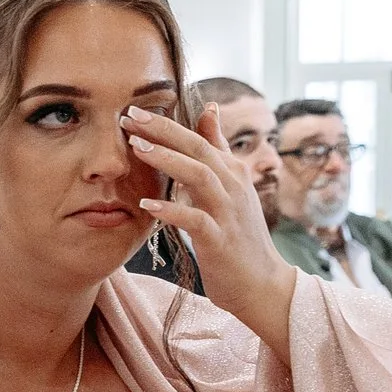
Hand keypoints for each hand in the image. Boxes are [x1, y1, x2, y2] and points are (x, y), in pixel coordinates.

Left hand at [123, 104, 297, 364]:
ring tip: (136, 148)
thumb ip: (218, 149)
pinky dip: (172, 211)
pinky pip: (196, 220)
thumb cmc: (239, 234)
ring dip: (168, 160)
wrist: (262, 283)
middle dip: (164, 130)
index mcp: (233, 172)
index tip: (134, 110)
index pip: (199, 138)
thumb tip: (210, 108)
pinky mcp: (220, 241)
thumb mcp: (231, 186)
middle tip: (129, 116)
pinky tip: (146, 206)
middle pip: (199, 149)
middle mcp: (234, 186)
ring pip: (200, 176)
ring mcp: (229, 213)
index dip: (168, 123)